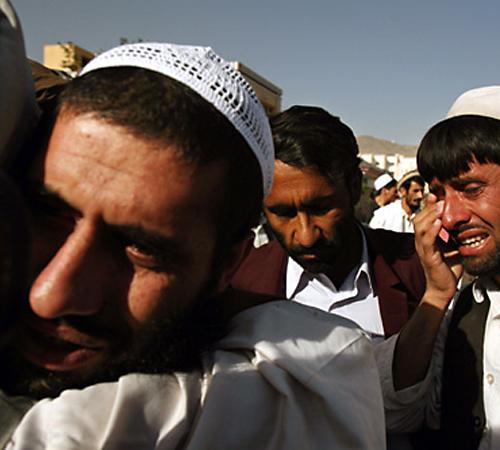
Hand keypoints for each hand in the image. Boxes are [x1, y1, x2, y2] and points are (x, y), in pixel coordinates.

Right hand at [414, 194, 462, 308]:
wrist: (443, 288)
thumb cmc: (446, 269)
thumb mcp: (450, 247)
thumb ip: (451, 235)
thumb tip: (460, 222)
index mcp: (425, 239)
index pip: (422, 218)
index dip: (427, 206)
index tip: (435, 194)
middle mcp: (421, 242)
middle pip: (418, 219)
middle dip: (427, 207)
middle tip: (437, 197)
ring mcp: (423, 249)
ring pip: (420, 228)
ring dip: (429, 216)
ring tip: (438, 207)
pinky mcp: (428, 257)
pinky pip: (427, 241)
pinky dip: (431, 231)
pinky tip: (437, 223)